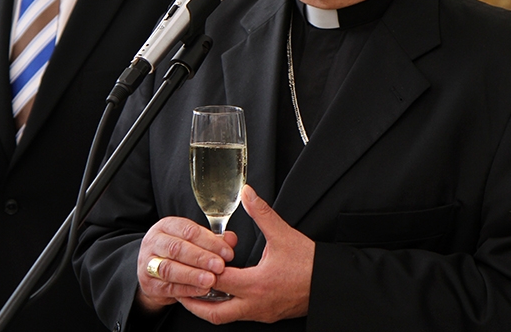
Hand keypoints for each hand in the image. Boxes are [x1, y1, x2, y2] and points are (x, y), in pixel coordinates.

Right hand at [135, 217, 237, 313]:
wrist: (153, 272)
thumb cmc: (179, 253)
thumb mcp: (194, 241)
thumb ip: (213, 240)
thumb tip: (231, 239)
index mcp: (167, 226)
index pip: (189, 230)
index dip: (210, 241)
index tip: (227, 253)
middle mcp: (154, 242)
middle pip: (177, 248)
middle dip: (201, 258)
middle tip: (219, 266)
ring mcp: (147, 263)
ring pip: (169, 268)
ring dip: (192, 275)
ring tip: (211, 280)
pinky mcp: (148, 284)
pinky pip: (168, 287)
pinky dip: (186, 289)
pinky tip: (201, 290)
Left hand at [178, 185, 313, 324]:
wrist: (331, 285)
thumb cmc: (310, 263)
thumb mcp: (283, 234)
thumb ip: (261, 213)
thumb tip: (247, 193)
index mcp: (256, 284)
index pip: (217, 280)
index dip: (202, 270)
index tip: (189, 262)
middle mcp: (255, 304)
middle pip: (214, 312)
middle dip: (194, 302)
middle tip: (179, 290)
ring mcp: (261, 313)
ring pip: (225, 318)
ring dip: (209, 306)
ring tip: (196, 292)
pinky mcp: (267, 316)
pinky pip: (239, 316)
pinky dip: (226, 307)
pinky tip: (223, 294)